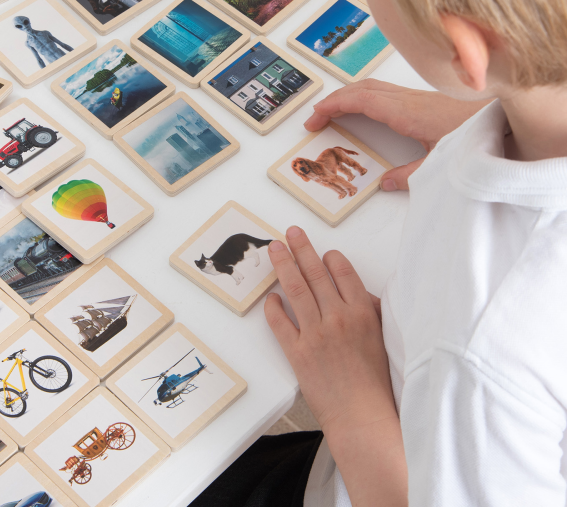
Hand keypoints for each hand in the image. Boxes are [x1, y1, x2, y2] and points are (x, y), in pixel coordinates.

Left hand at [265, 227, 406, 505]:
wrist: (364, 418)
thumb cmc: (376, 382)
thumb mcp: (382, 338)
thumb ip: (368, 311)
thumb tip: (356, 292)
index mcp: (362, 312)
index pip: (343, 272)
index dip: (330, 257)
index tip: (323, 250)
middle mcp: (338, 318)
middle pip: (316, 273)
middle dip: (302, 248)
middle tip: (290, 232)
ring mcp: (316, 334)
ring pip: (295, 289)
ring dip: (284, 265)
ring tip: (275, 249)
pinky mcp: (298, 353)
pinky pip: (280, 323)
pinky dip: (273, 308)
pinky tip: (270, 297)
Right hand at [303, 79, 490, 189]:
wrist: (506, 119)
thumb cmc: (477, 135)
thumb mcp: (441, 164)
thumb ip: (410, 175)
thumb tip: (385, 183)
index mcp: (406, 112)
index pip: (360, 101)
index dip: (333, 106)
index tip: (315, 117)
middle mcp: (408, 98)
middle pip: (360, 89)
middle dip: (333, 100)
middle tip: (315, 118)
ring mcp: (415, 95)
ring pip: (371, 86)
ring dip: (348, 95)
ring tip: (333, 111)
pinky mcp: (423, 98)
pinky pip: (383, 90)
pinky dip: (364, 95)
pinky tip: (364, 107)